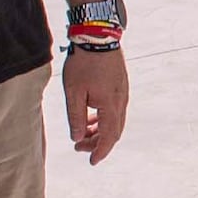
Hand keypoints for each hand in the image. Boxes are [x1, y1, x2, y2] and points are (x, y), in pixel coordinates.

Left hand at [64, 45, 129, 163]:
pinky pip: (115, 109)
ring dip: (100, 130)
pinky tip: (92, 114)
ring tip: (84, 131)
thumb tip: (77, 138)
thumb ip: (76, 117)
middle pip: (113, 131)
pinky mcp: (121, 84)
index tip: (91, 162)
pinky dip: (104, 118)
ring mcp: (123, 92)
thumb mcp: (74, 92)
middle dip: (98, 143)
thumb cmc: (84, 63)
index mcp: (110, 106)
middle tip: (79, 146)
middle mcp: (121, 102)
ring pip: (115, 120)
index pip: (108, 138)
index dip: (100, 152)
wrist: (98, 35)